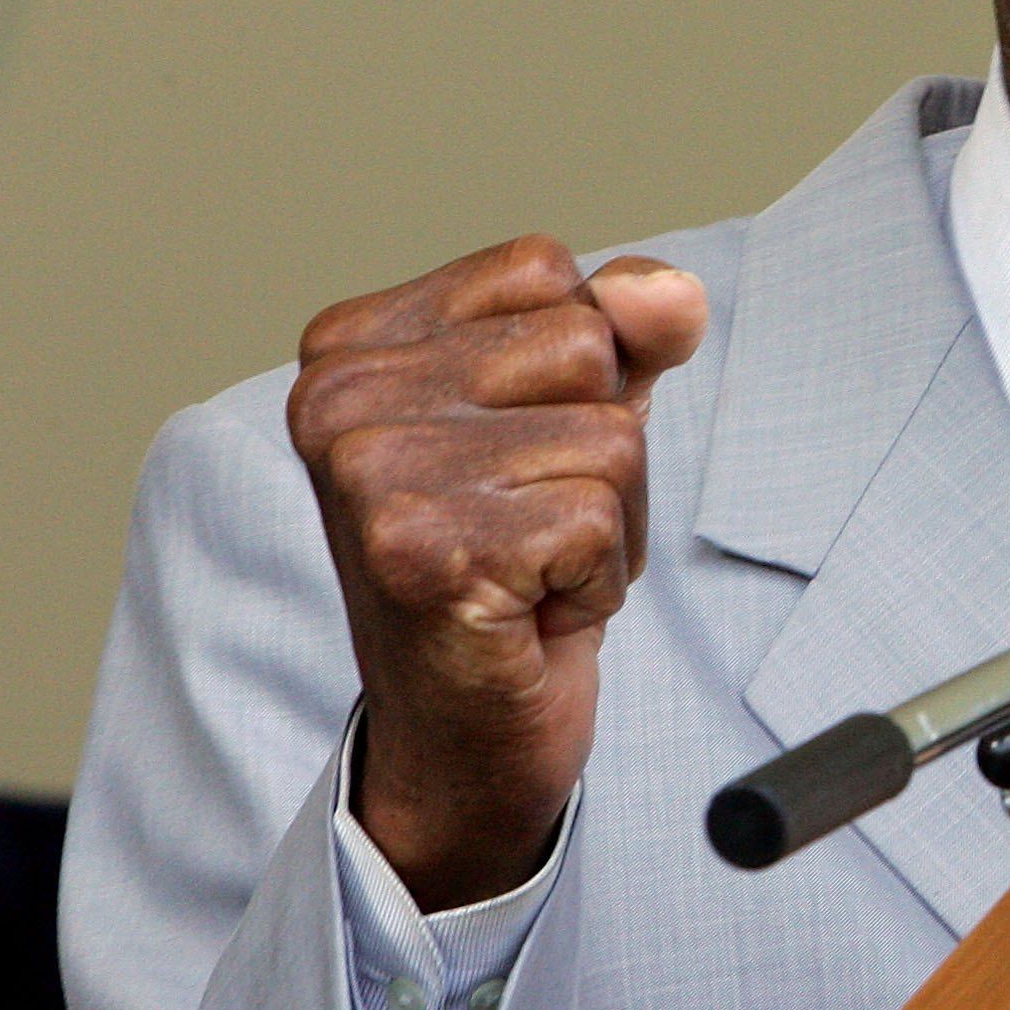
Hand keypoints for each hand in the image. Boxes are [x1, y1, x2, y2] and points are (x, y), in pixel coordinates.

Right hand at [287, 237, 707, 908]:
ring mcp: (372, 476)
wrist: (463, 739)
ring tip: (529, 572)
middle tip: (527, 528)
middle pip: (586, 347)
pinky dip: (599, 582)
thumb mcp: (572, 416)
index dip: (577, 372)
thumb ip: (625, 331)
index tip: (512, 456)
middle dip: (599, 451)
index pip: (544, 270)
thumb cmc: (512, 566)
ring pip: (610, 438)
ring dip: (605, 523)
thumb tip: (671, 292)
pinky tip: (529, 614)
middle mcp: (338, 399)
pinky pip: (602, 520)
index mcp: (350, 343)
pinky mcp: (427, 554)